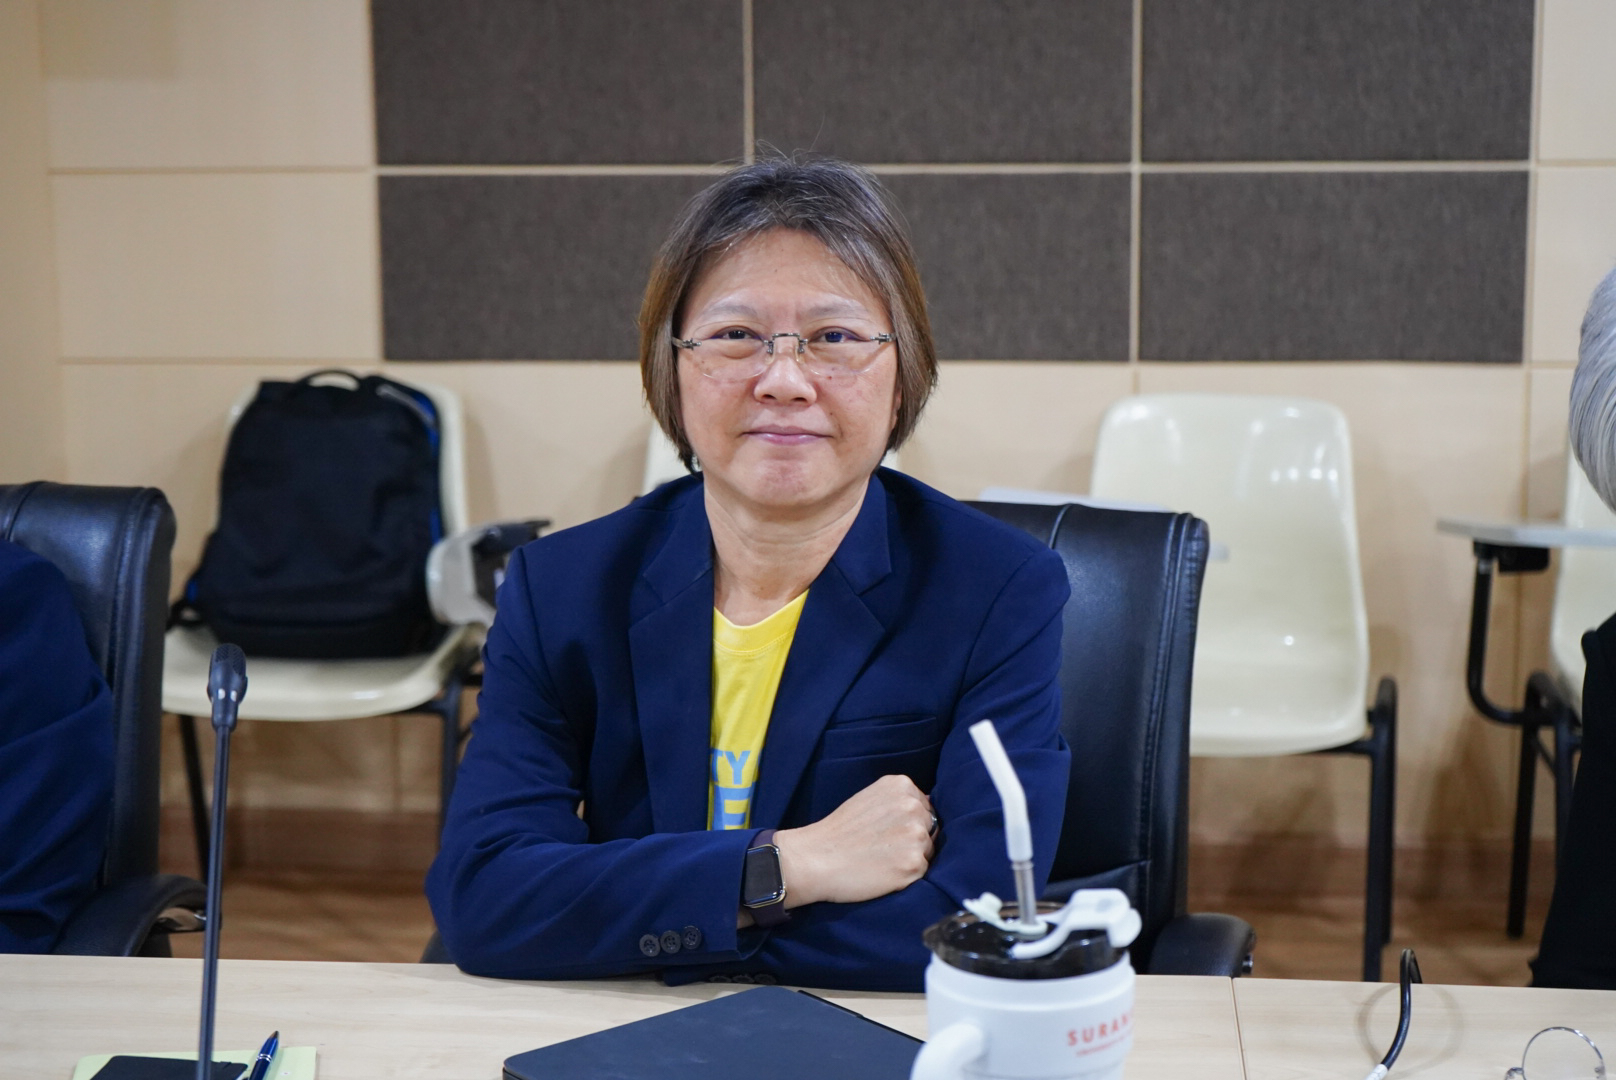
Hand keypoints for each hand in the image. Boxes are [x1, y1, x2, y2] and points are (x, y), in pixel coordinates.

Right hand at [773, 774, 934, 907]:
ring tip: (881, 860)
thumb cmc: (839, 832)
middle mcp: (913, 806)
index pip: (924, 807)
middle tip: (882, 848)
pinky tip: (883, 872)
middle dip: (912, 839)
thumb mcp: (869, 798)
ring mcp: (915, 835)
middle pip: (929, 827)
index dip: (907, 823)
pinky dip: (906, 876)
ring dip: (910, 858)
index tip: (887, 832)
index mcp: (901, 785)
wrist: (815, 858)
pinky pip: (922, 872)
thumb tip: (926, 810)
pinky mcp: (914, 864)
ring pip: (928, 850)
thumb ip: (897, 800)